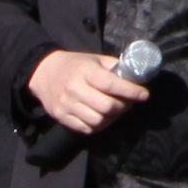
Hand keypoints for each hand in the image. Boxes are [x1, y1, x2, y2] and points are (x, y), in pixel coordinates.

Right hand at [29, 47, 150, 135]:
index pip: (111, 85)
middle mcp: (75, 89)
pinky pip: (86, 128)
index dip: (131, 91)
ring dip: (112, 118)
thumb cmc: (75, 64)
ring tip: (116, 110)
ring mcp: (66, 105)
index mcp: (85, 72)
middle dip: (123, 106)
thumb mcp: (94, 59)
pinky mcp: (61, 117)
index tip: (144, 94)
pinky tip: (103, 117)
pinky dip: (99, 125)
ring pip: (97, 120)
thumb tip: (136, 76)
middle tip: (129, 102)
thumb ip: (114, 67)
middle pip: (107, 106)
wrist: (42, 73)